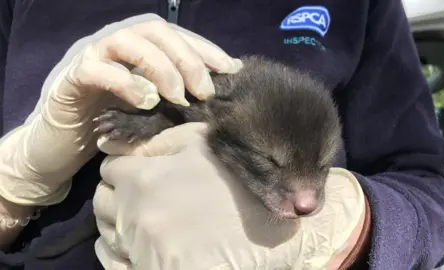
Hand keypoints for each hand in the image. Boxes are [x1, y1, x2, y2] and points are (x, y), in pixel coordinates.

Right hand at [0, 13, 241, 205]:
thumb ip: (176, 91)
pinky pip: (98, 69)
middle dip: (187, 58)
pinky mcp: (71, 77)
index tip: (230, 70)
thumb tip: (217, 89)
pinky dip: (126, 82)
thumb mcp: (153, 105)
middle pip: (156, 31)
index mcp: (138, 46)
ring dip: (160, 67)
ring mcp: (92, 55)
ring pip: (127, 40)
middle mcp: (116, 43)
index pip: (176, 35)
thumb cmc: (113, 122)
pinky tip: (145, 102)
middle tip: (204, 91)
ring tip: (177, 97)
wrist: (63, 143)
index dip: (206, 49)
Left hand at [93, 123, 365, 269]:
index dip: (126, 164)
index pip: (112, 165)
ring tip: (147, 224)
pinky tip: (142, 250)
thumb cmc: (249, 202)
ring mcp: (137, 246)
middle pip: (103, 196)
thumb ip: (175, 142)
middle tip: (147, 198)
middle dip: (118, 194)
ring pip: (105, 227)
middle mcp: (136, 210)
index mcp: (149, 177)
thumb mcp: (218, 155)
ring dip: (118, 222)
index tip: (140, 168)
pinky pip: (111, 257)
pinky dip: (118, 252)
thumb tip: (141, 139)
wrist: (265, 254)